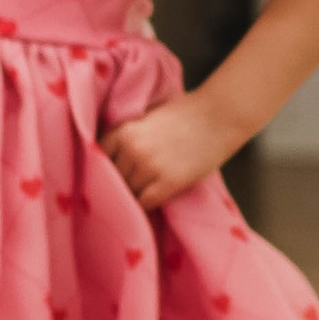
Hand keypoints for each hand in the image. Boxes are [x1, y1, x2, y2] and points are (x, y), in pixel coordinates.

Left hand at [103, 90, 241, 212]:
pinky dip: (146, 206)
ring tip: (138, 198)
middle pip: (112, 179)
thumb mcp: (147, 118)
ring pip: (128, 192)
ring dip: (132, 197)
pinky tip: (150, 203)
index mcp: (124, 131)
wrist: (219, 115)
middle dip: (117, 185)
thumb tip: (113, 159)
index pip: (98, 160)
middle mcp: (132, 148)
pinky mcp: (170, 181)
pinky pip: (146, 202)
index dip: (103, 171)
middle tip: (123, 192)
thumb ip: (129, 136)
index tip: (105, 178)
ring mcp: (150, 166)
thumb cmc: (186, 112)